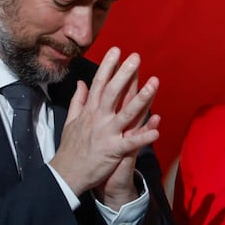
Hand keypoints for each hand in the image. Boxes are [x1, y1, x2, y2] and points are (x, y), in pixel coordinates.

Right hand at [50, 47, 159, 204]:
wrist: (67, 174)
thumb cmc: (70, 148)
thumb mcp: (71, 121)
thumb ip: (78, 101)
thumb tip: (81, 83)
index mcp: (89, 111)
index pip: (99, 84)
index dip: (108, 66)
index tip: (117, 50)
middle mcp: (98, 119)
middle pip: (112, 92)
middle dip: (125, 74)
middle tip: (136, 57)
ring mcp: (106, 134)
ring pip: (126, 113)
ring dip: (141, 98)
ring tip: (154, 83)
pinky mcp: (113, 151)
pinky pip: (131, 143)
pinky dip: (143, 137)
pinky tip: (157, 130)